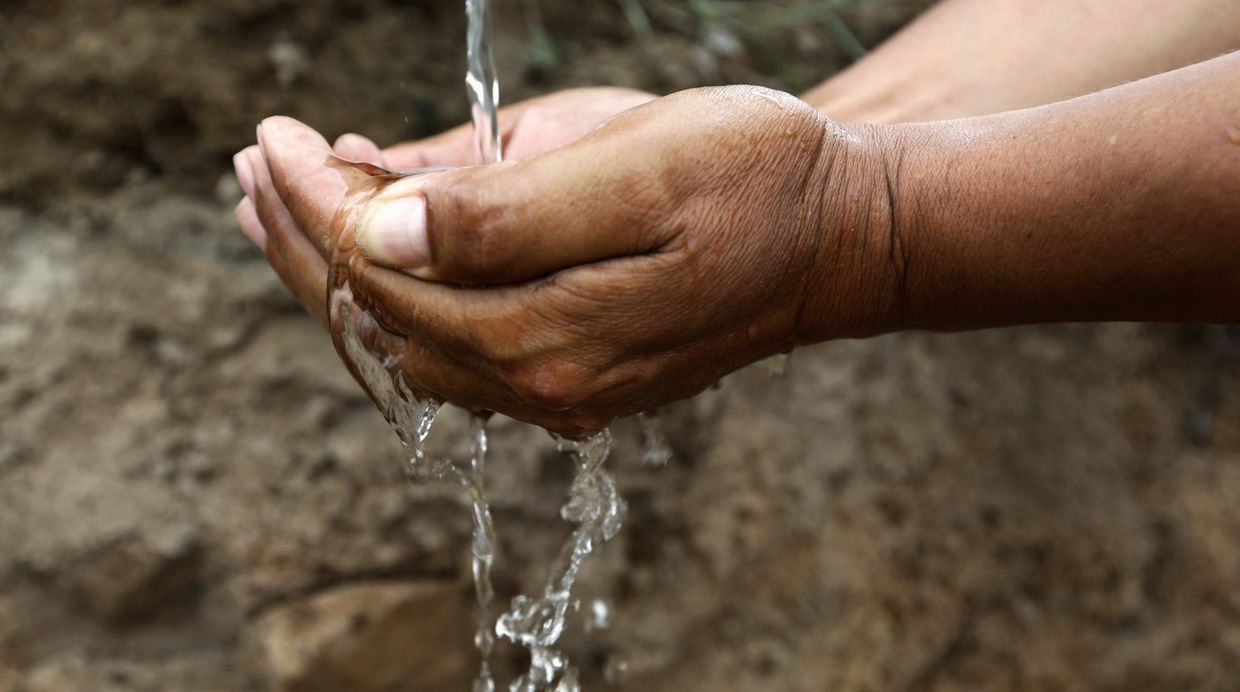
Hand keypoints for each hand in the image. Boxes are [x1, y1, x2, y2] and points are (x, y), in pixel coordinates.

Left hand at [235, 86, 895, 435]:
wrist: (841, 240)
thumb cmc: (754, 179)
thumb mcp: (637, 165)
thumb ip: (507, 210)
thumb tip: (381, 226)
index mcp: (549, 333)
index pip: (385, 271)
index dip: (317, 201)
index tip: (277, 139)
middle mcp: (542, 382)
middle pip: (379, 318)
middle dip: (304, 239)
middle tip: (251, 169)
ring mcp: (556, 390)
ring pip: (407, 340)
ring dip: (335, 272)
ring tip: (278, 208)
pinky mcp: (573, 379)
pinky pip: (451, 348)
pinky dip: (394, 295)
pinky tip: (371, 252)